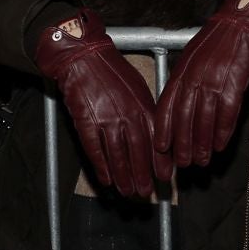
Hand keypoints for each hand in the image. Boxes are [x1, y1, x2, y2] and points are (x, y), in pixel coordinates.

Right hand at [34, 10, 159, 198]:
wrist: (84, 57)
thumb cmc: (113, 72)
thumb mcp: (139, 89)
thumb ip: (148, 112)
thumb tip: (159, 136)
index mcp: (142, 104)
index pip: (156, 138)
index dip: (160, 160)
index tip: (164, 177)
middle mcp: (126, 113)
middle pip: (137, 151)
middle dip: (142, 174)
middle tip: (145, 192)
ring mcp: (105, 118)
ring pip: (116, 154)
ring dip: (123, 175)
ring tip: (127, 191)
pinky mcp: (85, 120)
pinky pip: (94, 149)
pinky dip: (101, 166)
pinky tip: (106, 179)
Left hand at [155, 0, 248, 168]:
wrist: (242, 23)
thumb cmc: (216, 41)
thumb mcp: (191, 58)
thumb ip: (183, 82)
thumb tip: (174, 108)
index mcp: (181, 72)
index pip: (167, 106)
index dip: (163, 130)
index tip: (161, 148)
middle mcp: (195, 78)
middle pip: (185, 118)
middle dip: (183, 144)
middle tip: (183, 163)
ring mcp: (215, 80)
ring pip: (205, 119)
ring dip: (203, 143)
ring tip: (203, 159)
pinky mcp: (235, 83)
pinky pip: (227, 112)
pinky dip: (224, 131)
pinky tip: (221, 144)